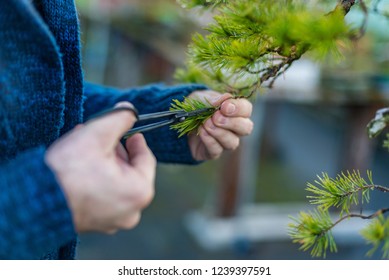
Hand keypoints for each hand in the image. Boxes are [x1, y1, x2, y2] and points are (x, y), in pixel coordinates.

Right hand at [45, 102, 155, 233]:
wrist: (33, 200)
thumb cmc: (69, 170)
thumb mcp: (97, 134)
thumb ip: (120, 118)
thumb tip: (131, 110)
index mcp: (139, 192)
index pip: (146, 159)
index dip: (137, 142)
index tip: (131, 133)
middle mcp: (132, 212)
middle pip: (132, 172)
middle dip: (118, 152)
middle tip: (106, 137)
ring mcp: (113, 221)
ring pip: (118, 184)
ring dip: (107, 164)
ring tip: (90, 148)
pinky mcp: (96, 224)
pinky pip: (105, 196)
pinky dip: (98, 180)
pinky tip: (83, 166)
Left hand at [188, 91, 253, 160]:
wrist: (181, 120)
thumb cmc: (196, 106)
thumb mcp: (201, 98)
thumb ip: (213, 99)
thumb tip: (225, 98)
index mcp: (236, 112)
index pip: (246, 110)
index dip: (238, 108)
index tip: (224, 107)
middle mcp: (235, 129)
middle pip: (246, 128)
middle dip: (232, 123)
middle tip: (216, 117)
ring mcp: (225, 142)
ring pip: (233, 142)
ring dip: (219, 133)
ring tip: (206, 124)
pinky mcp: (213, 152)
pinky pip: (217, 150)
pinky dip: (209, 140)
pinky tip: (201, 131)